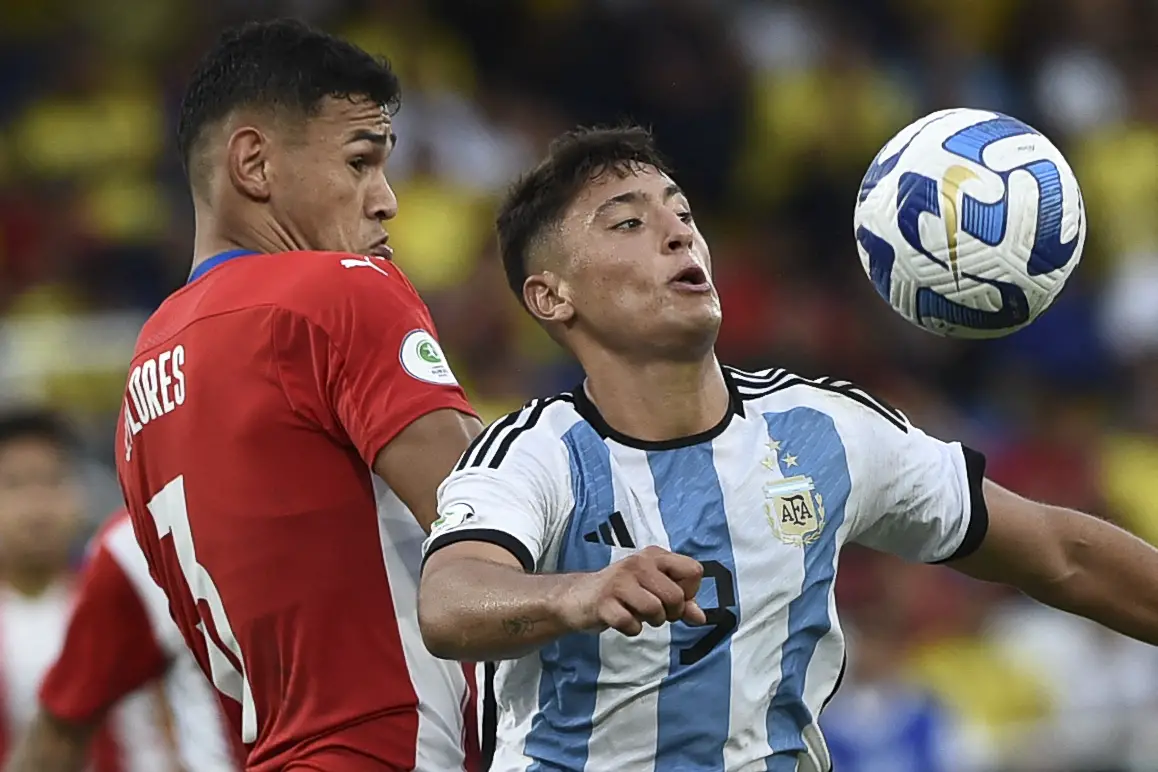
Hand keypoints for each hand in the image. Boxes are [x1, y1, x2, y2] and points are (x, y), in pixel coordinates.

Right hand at [558, 546, 706, 635]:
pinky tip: (622, 619)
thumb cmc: (622, 593)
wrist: (578, 596)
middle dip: (671, 613)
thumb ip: (681, 602)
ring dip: (651, 621)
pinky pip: (631, 624)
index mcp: (655, 556)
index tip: (672, 597)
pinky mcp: (604, 602)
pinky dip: (631, 629)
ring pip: (655, 610)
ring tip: (638, 614)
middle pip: (676, 596)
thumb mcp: (653, 590)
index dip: (689, 592)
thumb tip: (701, 618)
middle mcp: (639, 563)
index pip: (694, 571)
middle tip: (656, 612)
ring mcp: (620, 581)